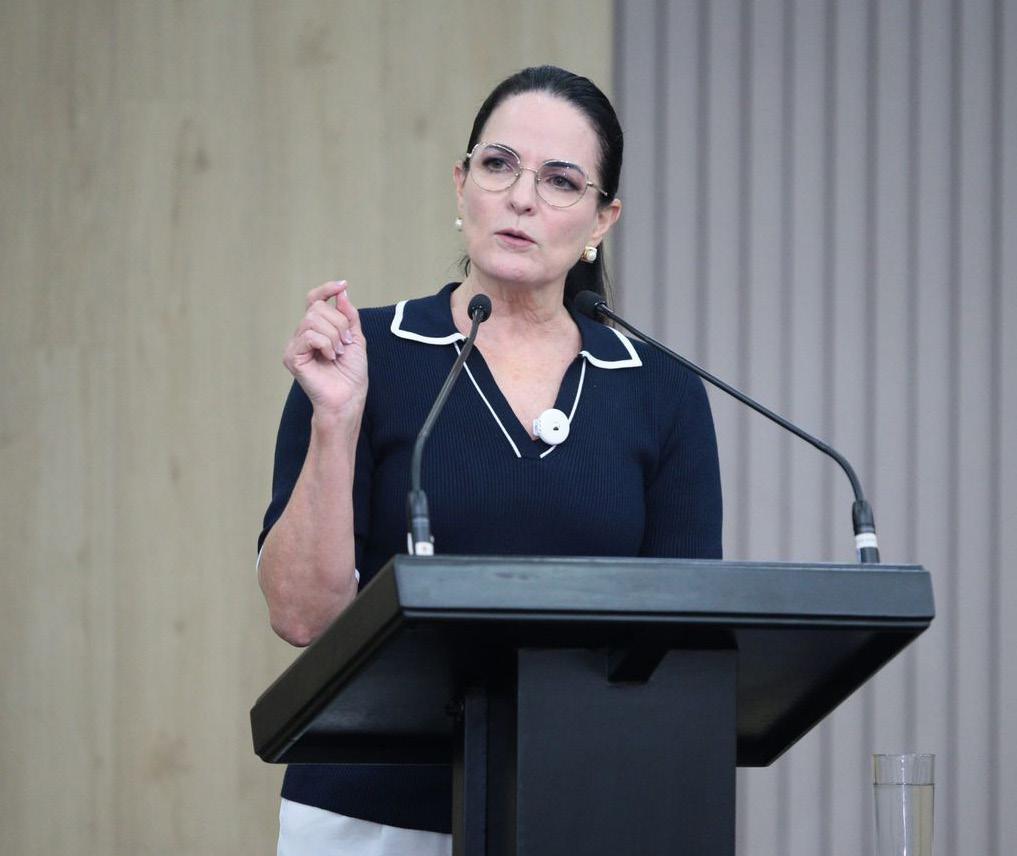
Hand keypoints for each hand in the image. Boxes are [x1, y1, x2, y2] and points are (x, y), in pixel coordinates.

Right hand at [283, 281, 367, 418]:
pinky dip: (325, 344)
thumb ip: (348, 315)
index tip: (343, 285)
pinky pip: (309, 336)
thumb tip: (342, 292)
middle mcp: (302, 334)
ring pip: (313, 320)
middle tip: (345, 344)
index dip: (326, 289)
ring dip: (334, 336)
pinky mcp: (291, 356)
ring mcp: (295, 345)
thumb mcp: (355, 338)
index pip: (314, 300)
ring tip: (338, 353)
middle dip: (339, 324)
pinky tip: (330, 357)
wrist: (349, 396)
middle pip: (317, 308)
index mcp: (317, 329)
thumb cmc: (351, 373)